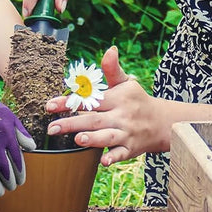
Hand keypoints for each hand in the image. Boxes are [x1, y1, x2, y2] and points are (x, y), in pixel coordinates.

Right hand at [0, 81, 35, 196]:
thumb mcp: (13, 120)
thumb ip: (23, 135)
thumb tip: (32, 148)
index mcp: (7, 136)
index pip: (16, 160)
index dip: (19, 173)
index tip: (21, 182)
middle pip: (3, 168)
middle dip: (9, 181)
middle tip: (11, 188)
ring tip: (0, 192)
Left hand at [45, 46, 168, 165]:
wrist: (161, 122)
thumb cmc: (136, 100)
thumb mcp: (126, 83)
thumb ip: (112, 69)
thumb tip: (110, 49)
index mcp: (117, 98)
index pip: (91, 99)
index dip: (70, 101)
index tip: (50, 105)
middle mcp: (121, 115)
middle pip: (94, 119)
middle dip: (72, 123)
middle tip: (52, 128)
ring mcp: (126, 133)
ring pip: (108, 137)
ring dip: (93, 139)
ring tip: (77, 139)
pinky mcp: (131, 149)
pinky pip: (122, 154)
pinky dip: (113, 158)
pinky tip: (103, 162)